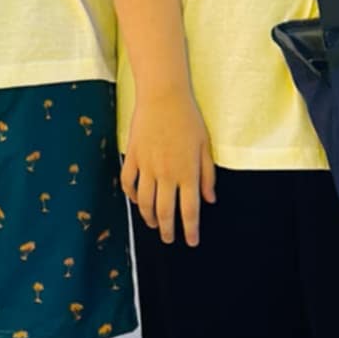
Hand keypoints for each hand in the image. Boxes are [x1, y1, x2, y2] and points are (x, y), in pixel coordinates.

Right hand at [122, 91, 216, 246]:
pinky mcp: (133, 156)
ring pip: (145, 202)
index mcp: (187, 172)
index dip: (190, 230)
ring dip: (148, 217)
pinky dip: (131, 195)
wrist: (163, 96)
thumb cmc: (188, 118)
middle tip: (169, 239)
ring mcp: (147, 166)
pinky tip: (136, 200)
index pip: (189, 210)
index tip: (191, 241)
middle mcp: (166, 174)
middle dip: (167, 230)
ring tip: (153, 224)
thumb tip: (210, 199)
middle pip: (165, 212)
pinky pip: (128, 182)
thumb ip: (208, 175)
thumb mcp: (206, 145)